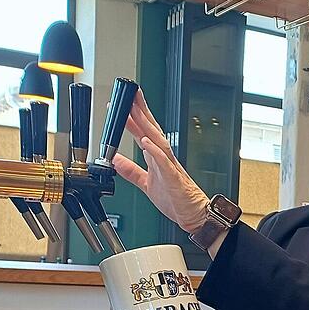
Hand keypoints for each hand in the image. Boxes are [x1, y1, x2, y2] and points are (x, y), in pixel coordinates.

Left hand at [111, 89, 209, 232]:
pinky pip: (164, 162)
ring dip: (146, 124)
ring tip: (135, 110)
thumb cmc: (175, 199)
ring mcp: (170, 166)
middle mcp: (165, 157)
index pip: (144, 131)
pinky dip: (155, 150)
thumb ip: (130, 170)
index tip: (123, 103)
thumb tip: (114, 159)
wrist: (194, 215)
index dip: (133, 117)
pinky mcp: (173, 178)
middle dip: (140, 111)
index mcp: (158, 157)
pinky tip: (146, 141)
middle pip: (151, 129)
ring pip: (157, 140)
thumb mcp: (146, 182)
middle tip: (130, 94)